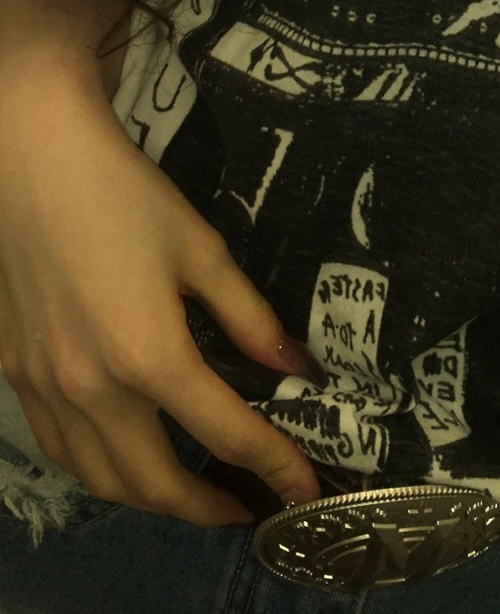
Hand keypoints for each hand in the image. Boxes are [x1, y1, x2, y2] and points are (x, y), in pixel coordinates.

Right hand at [0, 62, 323, 526]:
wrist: (32, 161)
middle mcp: (91, 389)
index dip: (272, 465)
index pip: (224, 433)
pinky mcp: (15, 375)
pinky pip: (60, 449)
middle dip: (208, 506)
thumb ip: (248, 317)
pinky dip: (99, 469)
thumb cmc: (125, 195)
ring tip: (194, 490)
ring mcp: (44, 389)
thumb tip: (296, 366)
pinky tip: (127, 452)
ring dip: (151, 498)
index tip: (303, 488)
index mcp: (148, 356)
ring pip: (99, 478)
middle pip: (154, 482)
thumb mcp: (201, 250)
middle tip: (249, 503)